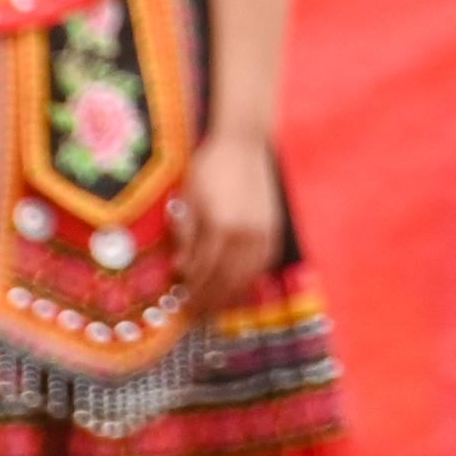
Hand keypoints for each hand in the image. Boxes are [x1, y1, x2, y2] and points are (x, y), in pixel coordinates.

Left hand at [175, 127, 283, 319]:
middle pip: (226, 278)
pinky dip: (250, 278)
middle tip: (196, 312)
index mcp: (220, 226)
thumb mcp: (187, 199)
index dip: (192, 288)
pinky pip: (263, 263)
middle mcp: (245, 233)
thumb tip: (181, 267)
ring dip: (230, 294)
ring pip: (247, 275)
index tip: (182, 300)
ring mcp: (263, 231)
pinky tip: (239, 284)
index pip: (204, 270)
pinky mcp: (274, 227)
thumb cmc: (209, 168)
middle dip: (210, 299)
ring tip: (216, 305)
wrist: (243, 142)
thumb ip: (185, 235)